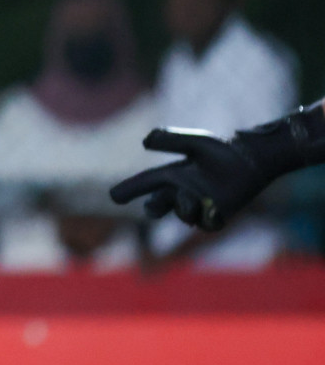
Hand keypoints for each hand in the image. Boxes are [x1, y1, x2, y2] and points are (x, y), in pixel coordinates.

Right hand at [109, 128, 271, 230]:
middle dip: (153, 207)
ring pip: (182, 215)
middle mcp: (182, 191)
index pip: (146, 182)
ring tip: (197, 198)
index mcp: (173, 174)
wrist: (251, 159)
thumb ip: (170, 139)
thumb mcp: (195, 141)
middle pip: (158, 205)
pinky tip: (214, 209)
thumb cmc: (222, 150)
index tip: (113, 197)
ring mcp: (199, 205)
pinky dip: (207, 219)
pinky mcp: (217, 215)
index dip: (129, 189)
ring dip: (184, 208)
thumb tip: (143, 142)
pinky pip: (205, 225)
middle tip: (154, 207)